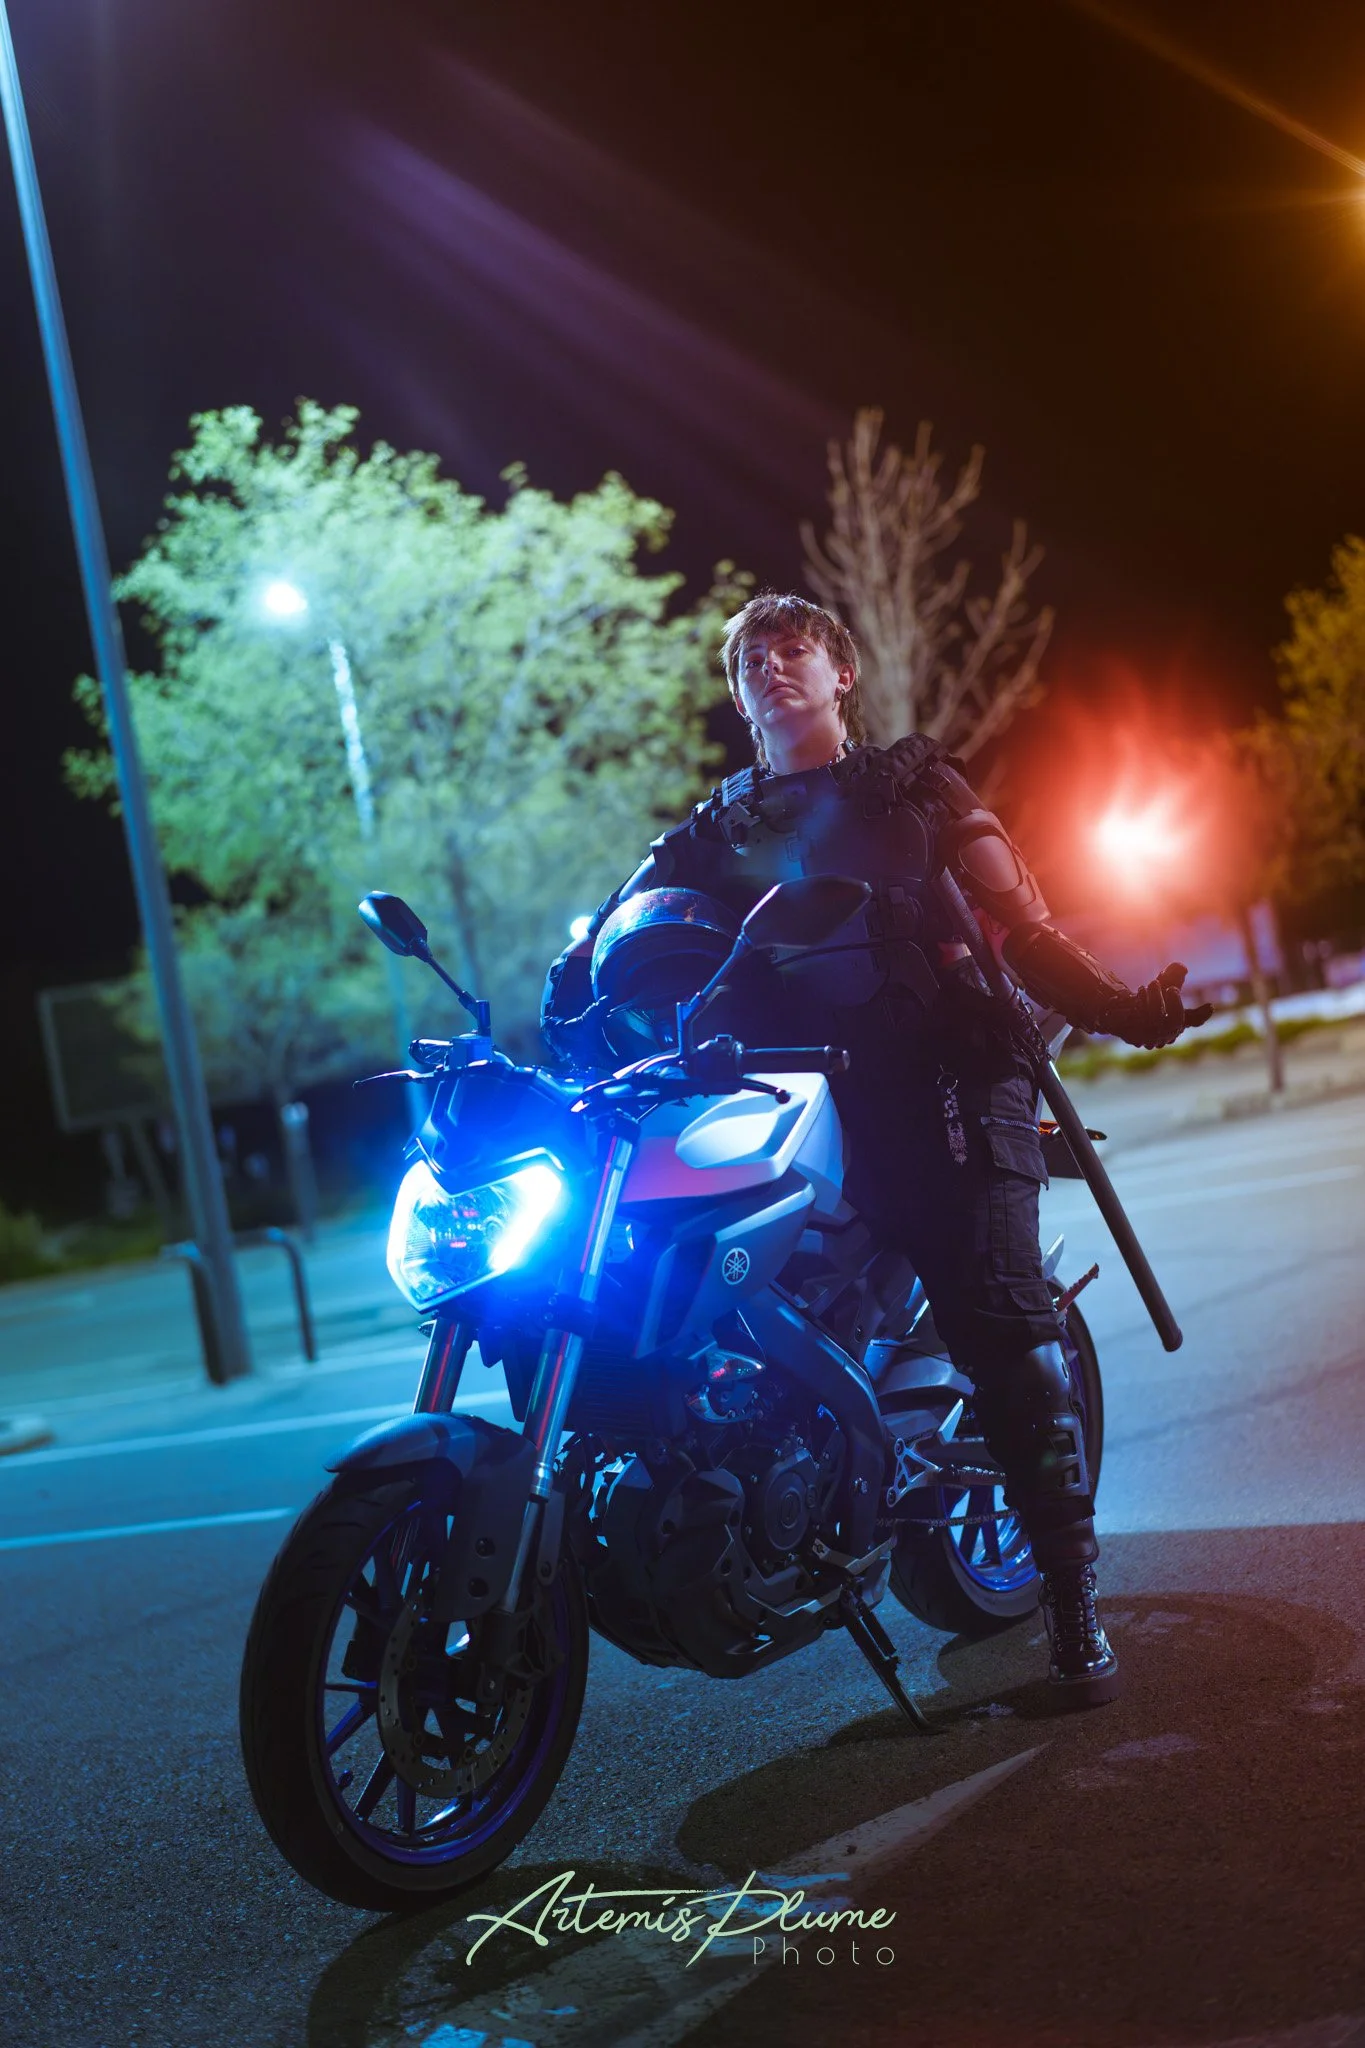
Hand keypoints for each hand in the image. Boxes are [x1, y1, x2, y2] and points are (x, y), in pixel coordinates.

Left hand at [1098, 963, 1212, 1049]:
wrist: (1119, 1014)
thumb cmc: (1147, 1001)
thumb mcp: (1163, 986)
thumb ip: (1174, 977)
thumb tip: (1181, 968)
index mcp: (1175, 1025)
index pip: (1191, 1022)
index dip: (1201, 1016)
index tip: (1210, 1006)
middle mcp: (1163, 1035)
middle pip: (1174, 1023)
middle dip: (1175, 1004)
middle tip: (1171, 988)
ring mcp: (1147, 1037)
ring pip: (1155, 1019)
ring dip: (1155, 999)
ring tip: (1153, 983)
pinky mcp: (1131, 1034)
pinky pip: (1138, 1020)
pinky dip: (1141, 1003)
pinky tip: (1141, 990)